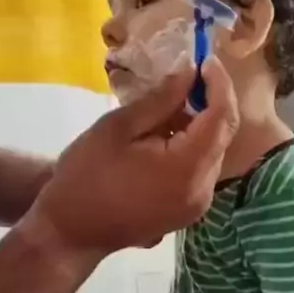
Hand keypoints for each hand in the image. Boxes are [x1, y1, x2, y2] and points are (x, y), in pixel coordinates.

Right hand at [31, 56, 238, 260]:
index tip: (205, 60)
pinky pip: (200, 170)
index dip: (219, 85)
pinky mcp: (187, 212)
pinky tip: (163, 136)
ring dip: (198, 126)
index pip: (221, 118)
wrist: (71, 232)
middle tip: (186, 77)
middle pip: (222, 136)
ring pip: (212, 153)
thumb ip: (160, 100)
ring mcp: (197, 205)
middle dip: (210, 103)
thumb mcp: (118, 128)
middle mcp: (202, 190)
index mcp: (187, 168)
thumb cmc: (86, 176)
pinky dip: (190, 147)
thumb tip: (189, 75)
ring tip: (166, 107)